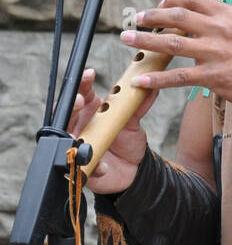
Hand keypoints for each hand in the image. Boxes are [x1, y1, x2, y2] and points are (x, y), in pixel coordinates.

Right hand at [67, 67, 156, 193]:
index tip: (90, 74)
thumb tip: (152, 85)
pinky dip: (93, 165)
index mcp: (91, 111)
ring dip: (71, 137)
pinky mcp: (82, 167)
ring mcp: (77, 146)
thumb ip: (139, 105)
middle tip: (80, 101)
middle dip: (71, 105)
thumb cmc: (128, 141)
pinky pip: (81, 166)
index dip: (82, 83)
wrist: (134, 170)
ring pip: (66, 139)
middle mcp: (80, 127)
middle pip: (67, 113)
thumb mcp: (133, 122)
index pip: (82, 93)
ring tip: (77, 136)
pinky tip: (103, 166)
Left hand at [119, 0, 231, 109]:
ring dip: (145, 41)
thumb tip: (205, 17)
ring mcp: (215, 53)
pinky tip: (140, 80)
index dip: (172, 0)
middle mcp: (219, 29)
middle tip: (137, 19)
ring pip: (171, 44)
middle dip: (152, 16)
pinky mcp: (213, 76)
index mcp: (228, 15)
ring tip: (127, 40)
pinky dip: (157, 79)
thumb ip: (225, 21)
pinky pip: (178, 77)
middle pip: (177, 17)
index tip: (160, 5)